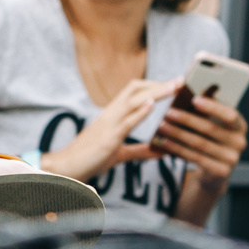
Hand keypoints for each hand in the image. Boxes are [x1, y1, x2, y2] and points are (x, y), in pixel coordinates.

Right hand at [45, 79, 178, 180]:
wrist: (67, 167)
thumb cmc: (90, 159)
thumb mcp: (119, 154)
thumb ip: (140, 151)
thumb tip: (161, 151)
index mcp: (113, 115)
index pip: (134, 92)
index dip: (153, 86)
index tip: (173, 85)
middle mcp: (111, 114)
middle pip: (136, 89)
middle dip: (159, 84)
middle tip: (180, 80)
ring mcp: (109, 124)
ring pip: (134, 100)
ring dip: (156, 92)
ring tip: (174, 87)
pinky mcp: (109, 138)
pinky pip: (126, 121)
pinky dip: (140, 111)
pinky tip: (152, 104)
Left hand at [154, 92, 248, 187]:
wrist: (215, 171)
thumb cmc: (211, 139)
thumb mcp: (214, 124)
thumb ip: (206, 110)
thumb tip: (188, 90)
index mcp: (240, 126)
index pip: (230, 115)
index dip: (213, 107)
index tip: (194, 99)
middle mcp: (240, 142)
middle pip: (210, 129)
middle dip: (187, 119)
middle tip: (168, 112)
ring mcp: (232, 159)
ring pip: (200, 144)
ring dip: (178, 134)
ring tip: (162, 126)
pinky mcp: (221, 172)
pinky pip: (196, 158)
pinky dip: (179, 149)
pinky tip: (166, 142)